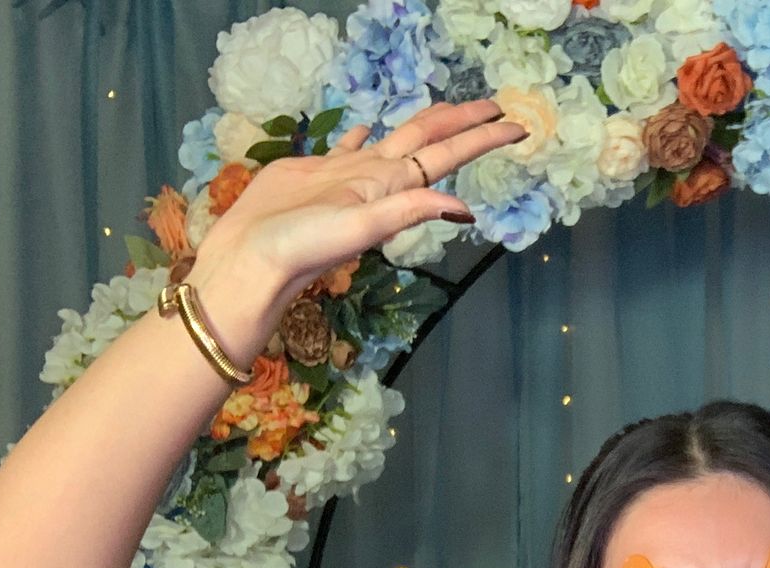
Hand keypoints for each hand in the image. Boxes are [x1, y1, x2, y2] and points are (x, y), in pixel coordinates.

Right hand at [188, 99, 524, 354]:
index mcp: (391, 185)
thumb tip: (465, 208)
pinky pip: (347, 148)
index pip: (446, 154)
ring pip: (394, 139)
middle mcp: (377, 178)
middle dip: (463, 123)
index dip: (481, 138)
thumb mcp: (362, 228)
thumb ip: (410, 211)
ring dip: (421, 125)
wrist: (252, 258)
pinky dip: (360, 135)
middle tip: (496, 107)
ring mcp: (348, 174)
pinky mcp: (315, 172)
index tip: (516, 128)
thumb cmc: (303, 245)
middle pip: (428, 139)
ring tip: (446, 111)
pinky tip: (366, 128)